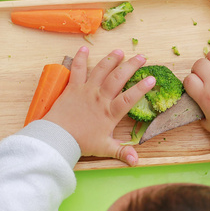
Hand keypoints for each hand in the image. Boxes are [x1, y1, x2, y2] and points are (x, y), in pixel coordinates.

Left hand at [43, 47, 154, 165]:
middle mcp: (100, 98)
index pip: (130, 97)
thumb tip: (136, 161)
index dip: (142, 87)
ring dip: (111, 59)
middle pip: (118, 78)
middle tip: (141, 57)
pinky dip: (80, 58)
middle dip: (131, 66)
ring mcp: (86, 90)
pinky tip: (84, 49)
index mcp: (110, 113)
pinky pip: (77, 69)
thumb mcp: (104, 148)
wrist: (57, 137)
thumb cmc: (81, 143)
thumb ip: (122, 152)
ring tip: (120, 51)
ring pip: (101, 70)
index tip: (152, 78)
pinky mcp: (73, 87)